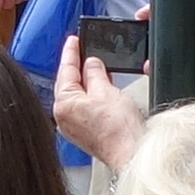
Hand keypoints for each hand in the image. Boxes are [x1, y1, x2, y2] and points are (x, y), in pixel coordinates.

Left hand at [53, 47, 144, 171]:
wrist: (131, 154)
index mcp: (64, 104)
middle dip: (78, 66)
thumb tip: (91, 62)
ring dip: (87, 81)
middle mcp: (63, 117)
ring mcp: (73, 127)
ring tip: (97, 68)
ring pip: (77, 96)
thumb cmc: (118, 130)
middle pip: (68, 83)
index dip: (71, 52)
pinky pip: (83, 107)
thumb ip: (95, 72)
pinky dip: (91, 96)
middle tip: (85, 50)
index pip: (66, 70)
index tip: (74, 40)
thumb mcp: (106, 90)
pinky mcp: (85, 133)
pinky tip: (101, 90)